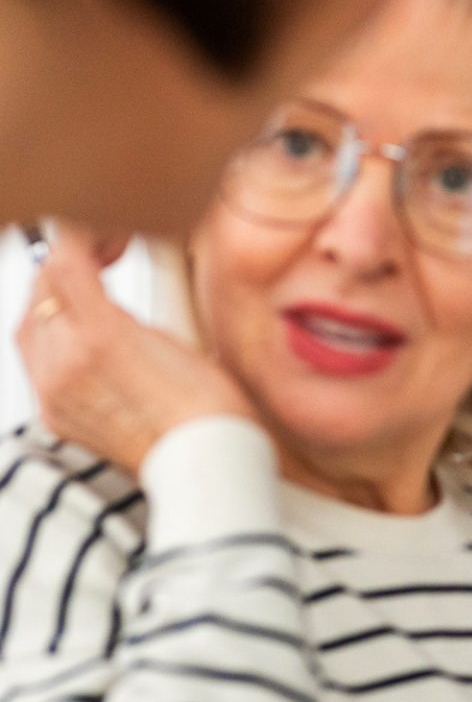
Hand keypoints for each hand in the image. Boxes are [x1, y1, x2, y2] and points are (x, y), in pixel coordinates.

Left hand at [16, 228, 254, 471]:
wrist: (208, 465)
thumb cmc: (211, 407)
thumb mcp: (172, 336)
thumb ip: (121, 310)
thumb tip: (98, 295)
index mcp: (102, 336)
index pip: (63, 261)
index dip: (81, 238)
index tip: (103, 236)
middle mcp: (66, 364)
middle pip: (41, 290)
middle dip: (64, 267)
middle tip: (95, 257)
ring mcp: (54, 392)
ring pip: (30, 324)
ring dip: (51, 301)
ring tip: (85, 296)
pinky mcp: (54, 415)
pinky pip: (34, 362)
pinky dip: (49, 339)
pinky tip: (78, 338)